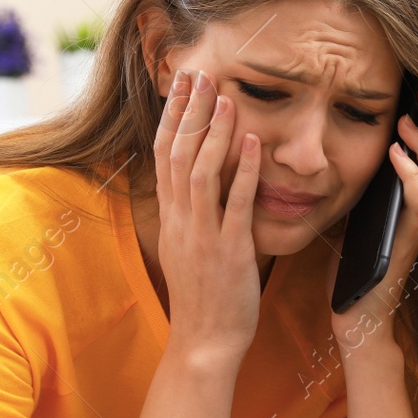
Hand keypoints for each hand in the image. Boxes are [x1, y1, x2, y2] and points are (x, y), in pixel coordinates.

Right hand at [152, 68, 263, 364]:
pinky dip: (243, 171)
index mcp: (171, 219)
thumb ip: (190, 214)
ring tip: (226, 99)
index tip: (182, 83)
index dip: (172, 116)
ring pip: (200, 173)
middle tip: (200, 73)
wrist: (204, 343)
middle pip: (176, 155)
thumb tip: (195, 182)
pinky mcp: (229, 252)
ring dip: (214, 133)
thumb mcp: (187, 249)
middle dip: (188, 112)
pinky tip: (253, 142)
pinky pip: (235, 205)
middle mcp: (181, 222)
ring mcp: (203, 236)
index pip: (163, 155)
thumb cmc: (203, 299)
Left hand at [328, 82, 417, 350]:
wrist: (355, 317)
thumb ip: (357, 192)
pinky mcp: (410, 242)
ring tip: (407, 120)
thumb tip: (341, 159)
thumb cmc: (353, 274)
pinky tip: (395, 155)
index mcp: (410, 205)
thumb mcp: (352, 220)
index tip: (414, 91)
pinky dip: (412, 175)